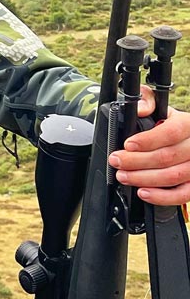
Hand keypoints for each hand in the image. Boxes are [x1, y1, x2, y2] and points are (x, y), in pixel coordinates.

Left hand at [109, 86, 189, 205]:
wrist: (189, 139)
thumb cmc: (173, 124)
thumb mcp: (163, 107)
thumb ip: (148, 101)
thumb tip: (139, 108)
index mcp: (189, 124)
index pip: (170, 133)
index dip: (147, 140)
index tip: (127, 145)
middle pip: (168, 157)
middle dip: (136, 161)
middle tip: (116, 161)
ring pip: (174, 176)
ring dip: (144, 178)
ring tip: (123, 176)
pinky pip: (183, 194)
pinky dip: (162, 197)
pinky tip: (143, 192)